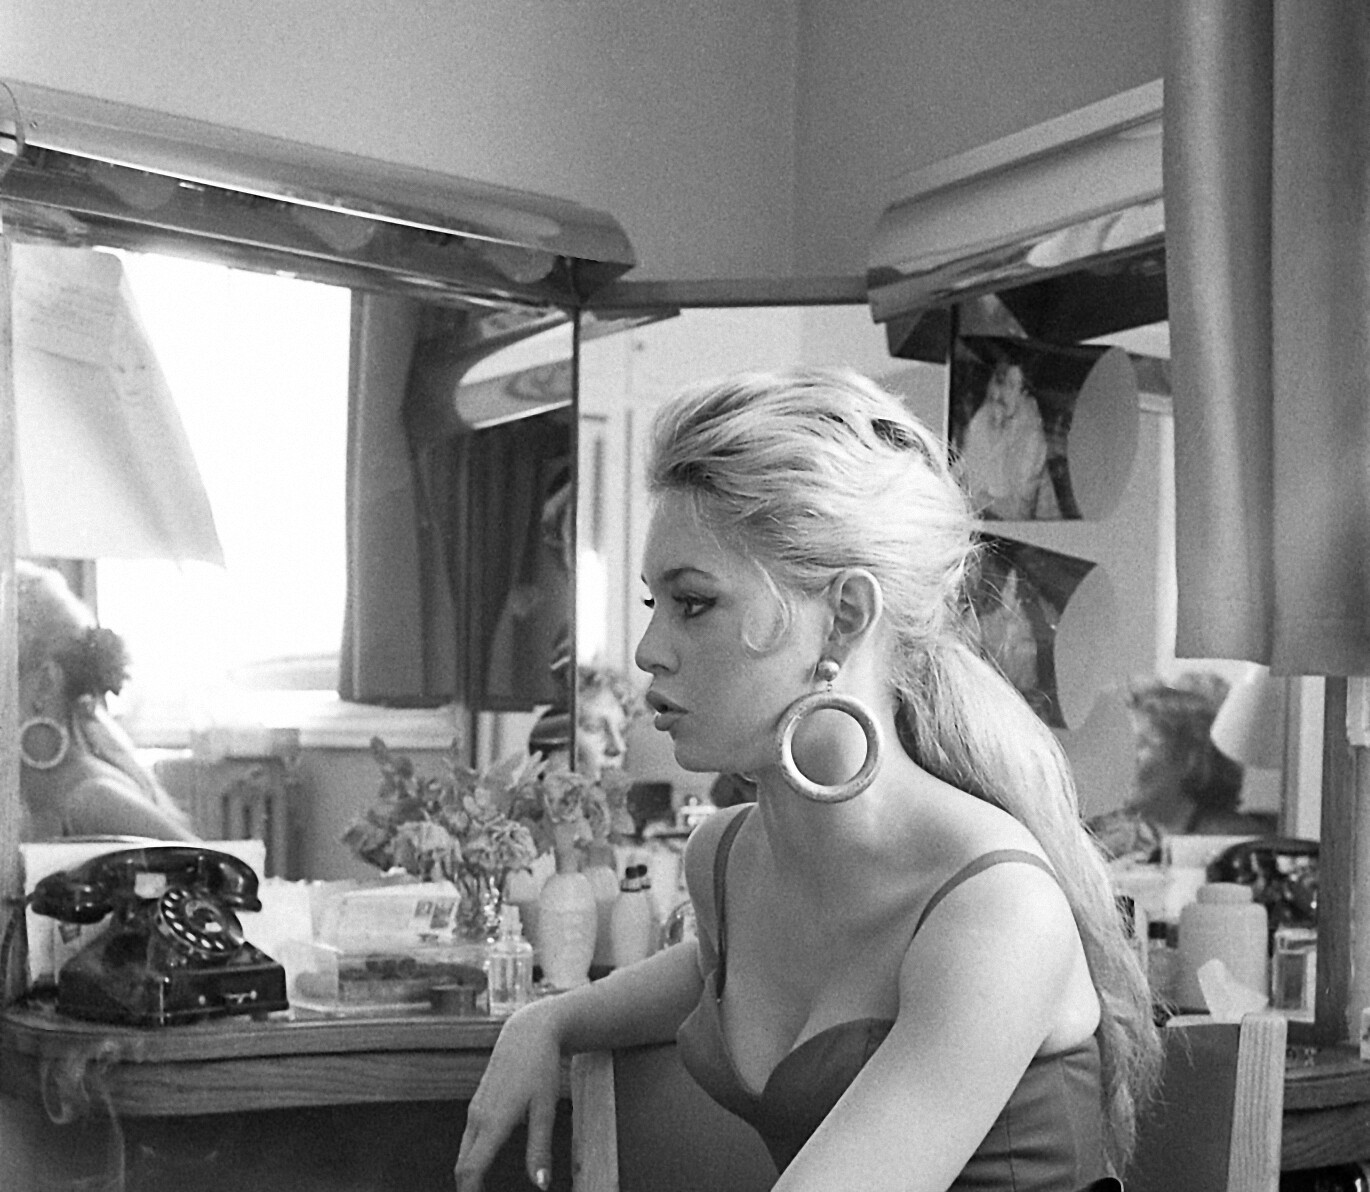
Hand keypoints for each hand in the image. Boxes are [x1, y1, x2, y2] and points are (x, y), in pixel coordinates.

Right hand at [455, 1001, 561, 1191]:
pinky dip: (473, 1157)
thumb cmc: (540, 1068)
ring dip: (470, 1173)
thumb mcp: (545, 1109)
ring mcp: (475, 1109)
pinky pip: (470, 1138)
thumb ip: (540, 1149)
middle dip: (467, 1188)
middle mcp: (477, 1117)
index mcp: (493, 1122)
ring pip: (464, 1151)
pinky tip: (485, 1164)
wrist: (527, 1032)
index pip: (470, 1169)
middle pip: (462, 1164)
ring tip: (482, 1190)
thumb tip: (541, 1186)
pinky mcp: (478, 1103)